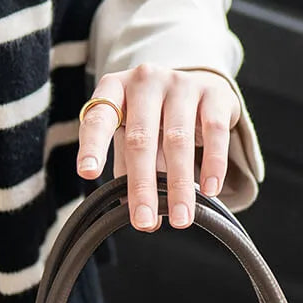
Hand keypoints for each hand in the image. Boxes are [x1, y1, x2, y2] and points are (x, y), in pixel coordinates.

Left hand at [77, 66, 240, 231]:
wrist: (198, 83)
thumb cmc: (155, 116)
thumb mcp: (132, 133)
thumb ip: (129, 169)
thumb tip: (143, 218)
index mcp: (115, 88)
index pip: (98, 118)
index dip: (93, 146)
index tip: (88, 173)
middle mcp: (146, 80)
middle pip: (140, 138)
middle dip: (142, 185)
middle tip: (143, 221)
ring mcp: (181, 83)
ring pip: (178, 139)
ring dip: (179, 184)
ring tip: (180, 218)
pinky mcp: (214, 93)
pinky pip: (214, 132)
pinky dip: (212, 164)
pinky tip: (210, 190)